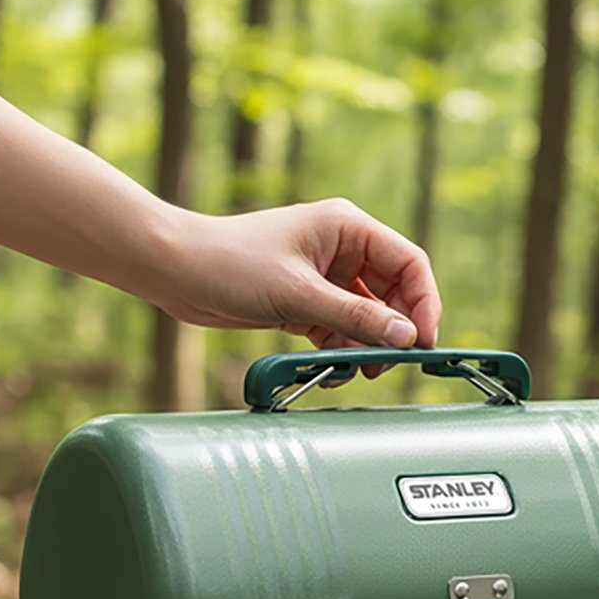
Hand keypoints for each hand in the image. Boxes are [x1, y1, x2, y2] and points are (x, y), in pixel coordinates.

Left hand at [151, 199, 440, 348]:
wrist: (174, 271)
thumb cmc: (229, 263)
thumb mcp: (298, 294)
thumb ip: (356, 316)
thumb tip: (406, 337)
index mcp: (348, 228)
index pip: (409, 264)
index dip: (424, 303)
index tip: (423, 341)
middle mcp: (343, 249)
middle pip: (394, 293)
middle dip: (395, 330)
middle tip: (390, 364)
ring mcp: (325, 276)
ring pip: (369, 315)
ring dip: (368, 344)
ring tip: (358, 369)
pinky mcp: (307, 301)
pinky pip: (342, 328)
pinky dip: (342, 348)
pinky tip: (333, 367)